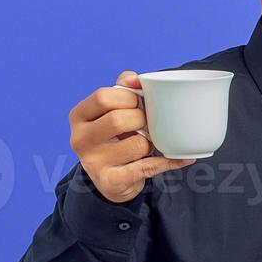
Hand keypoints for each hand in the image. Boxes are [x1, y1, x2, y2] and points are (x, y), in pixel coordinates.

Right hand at [69, 70, 196, 203]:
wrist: (110, 179)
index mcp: (78, 116)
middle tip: (146, 123)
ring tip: (147, 143)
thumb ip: (123, 88)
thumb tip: (135, 79)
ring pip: (137, 144)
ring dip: (150, 143)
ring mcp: (93, 162)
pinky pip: (148, 167)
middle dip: (141, 119)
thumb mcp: (111, 110)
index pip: (103, 97)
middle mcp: (80, 139)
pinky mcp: (111, 181)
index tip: (137, 102)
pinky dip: (168, 162)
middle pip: (118, 120)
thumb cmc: (114, 135)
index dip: (127, 97)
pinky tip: (182, 159)